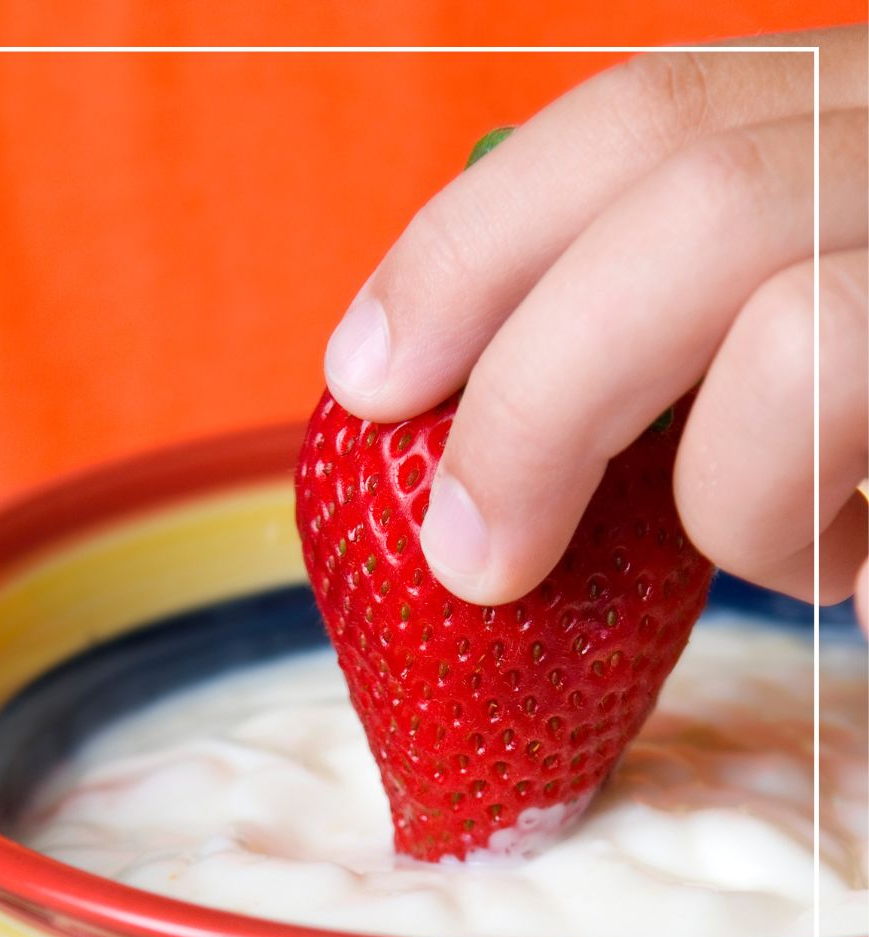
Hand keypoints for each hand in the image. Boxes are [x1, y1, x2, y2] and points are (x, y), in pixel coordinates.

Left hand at [323, 28, 867, 611]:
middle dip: (533, 393)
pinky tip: (862, 578)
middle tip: (466, 556)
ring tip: (787, 565)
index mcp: (849, 111)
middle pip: (686, 185)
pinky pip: (865, 439)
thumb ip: (678, 327)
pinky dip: (821, 544)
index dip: (473, 242)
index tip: (365, 374)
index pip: (646, 112)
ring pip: (792, 329)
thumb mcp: (797, 322)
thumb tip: (488, 435)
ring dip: (730, 498)